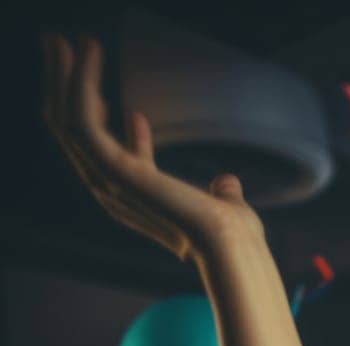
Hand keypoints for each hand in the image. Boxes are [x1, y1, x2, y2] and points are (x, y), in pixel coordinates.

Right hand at [41, 34, 262, 262]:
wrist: (230, 247)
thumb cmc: (234, 238)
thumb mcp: (224, 207)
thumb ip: (222, 194)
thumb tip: (227, 183)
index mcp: (137, 200)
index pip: (116, 163)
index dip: (125, 137)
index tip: (139, 114)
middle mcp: (112, 192)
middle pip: (73, 134)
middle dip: (66, 91)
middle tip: (64, 51)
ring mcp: (107, 181)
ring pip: (66, 120)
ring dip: (61, 76)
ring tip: (61, 39)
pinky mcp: (112, 169)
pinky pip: (81, 119)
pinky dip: (78, 83)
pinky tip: (89, 54)